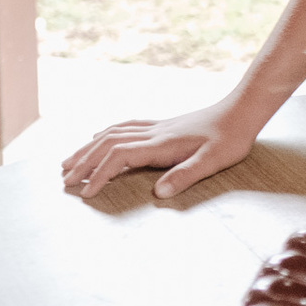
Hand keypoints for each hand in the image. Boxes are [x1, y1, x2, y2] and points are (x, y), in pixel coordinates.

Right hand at [60, 106, 256, 200]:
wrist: (241, 111)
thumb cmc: (230, 139)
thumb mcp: (212, 162)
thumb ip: (185, 176)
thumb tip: (158, 194)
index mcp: (162, 144)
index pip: (119, 156)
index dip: (99, 174)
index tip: (85, 193)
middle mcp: (153, 132)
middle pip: (107, 143)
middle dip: (83, 161)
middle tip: (63, 180)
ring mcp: (156, 126)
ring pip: (112, 133)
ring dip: (88, 147)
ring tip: (68, 161)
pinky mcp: (162, 125)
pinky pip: (124, 126)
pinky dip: (105, 134)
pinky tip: (98, 137)